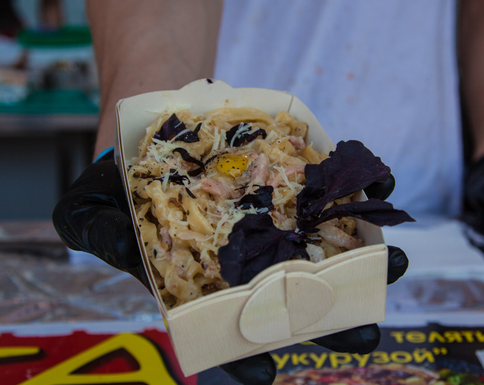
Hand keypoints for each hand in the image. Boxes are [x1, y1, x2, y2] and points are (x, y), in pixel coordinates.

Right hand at [53, 150, 408, 384]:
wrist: (152, 122)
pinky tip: (379, 189)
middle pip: (289, 300)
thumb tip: (121, 250)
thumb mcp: (87, 208)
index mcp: (195, 283)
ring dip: (363, 261)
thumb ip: (98, 235)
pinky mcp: (288, 183)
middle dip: (330, 320)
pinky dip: (358, 190)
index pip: (220, 332)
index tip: (267, 372)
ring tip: (396, 264)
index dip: (241, 357)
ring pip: (321, 251)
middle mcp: (240, 260)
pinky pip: (329, 192)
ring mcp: (270, 221)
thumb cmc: (118, 178)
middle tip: (366, 333)